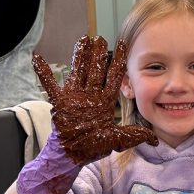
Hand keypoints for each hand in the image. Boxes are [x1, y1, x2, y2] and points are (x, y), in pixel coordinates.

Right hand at [34, 35, 156, 164]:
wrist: (73, 156)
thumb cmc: (93, 147)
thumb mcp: (119, 139)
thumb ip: (136, 135)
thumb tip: (156, 140)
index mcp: (104, 101)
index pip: (113, 77)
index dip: (118, 61)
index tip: (123, 45)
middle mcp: (89, 95)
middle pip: (95, 70)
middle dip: (98, 54)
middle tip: (100, 38)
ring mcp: (73, 97)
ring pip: (77, 71)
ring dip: (79, 56)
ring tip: (83, 40)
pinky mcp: (58, 102)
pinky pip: (49, 84)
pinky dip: (42, 72)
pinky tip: (37, 58)